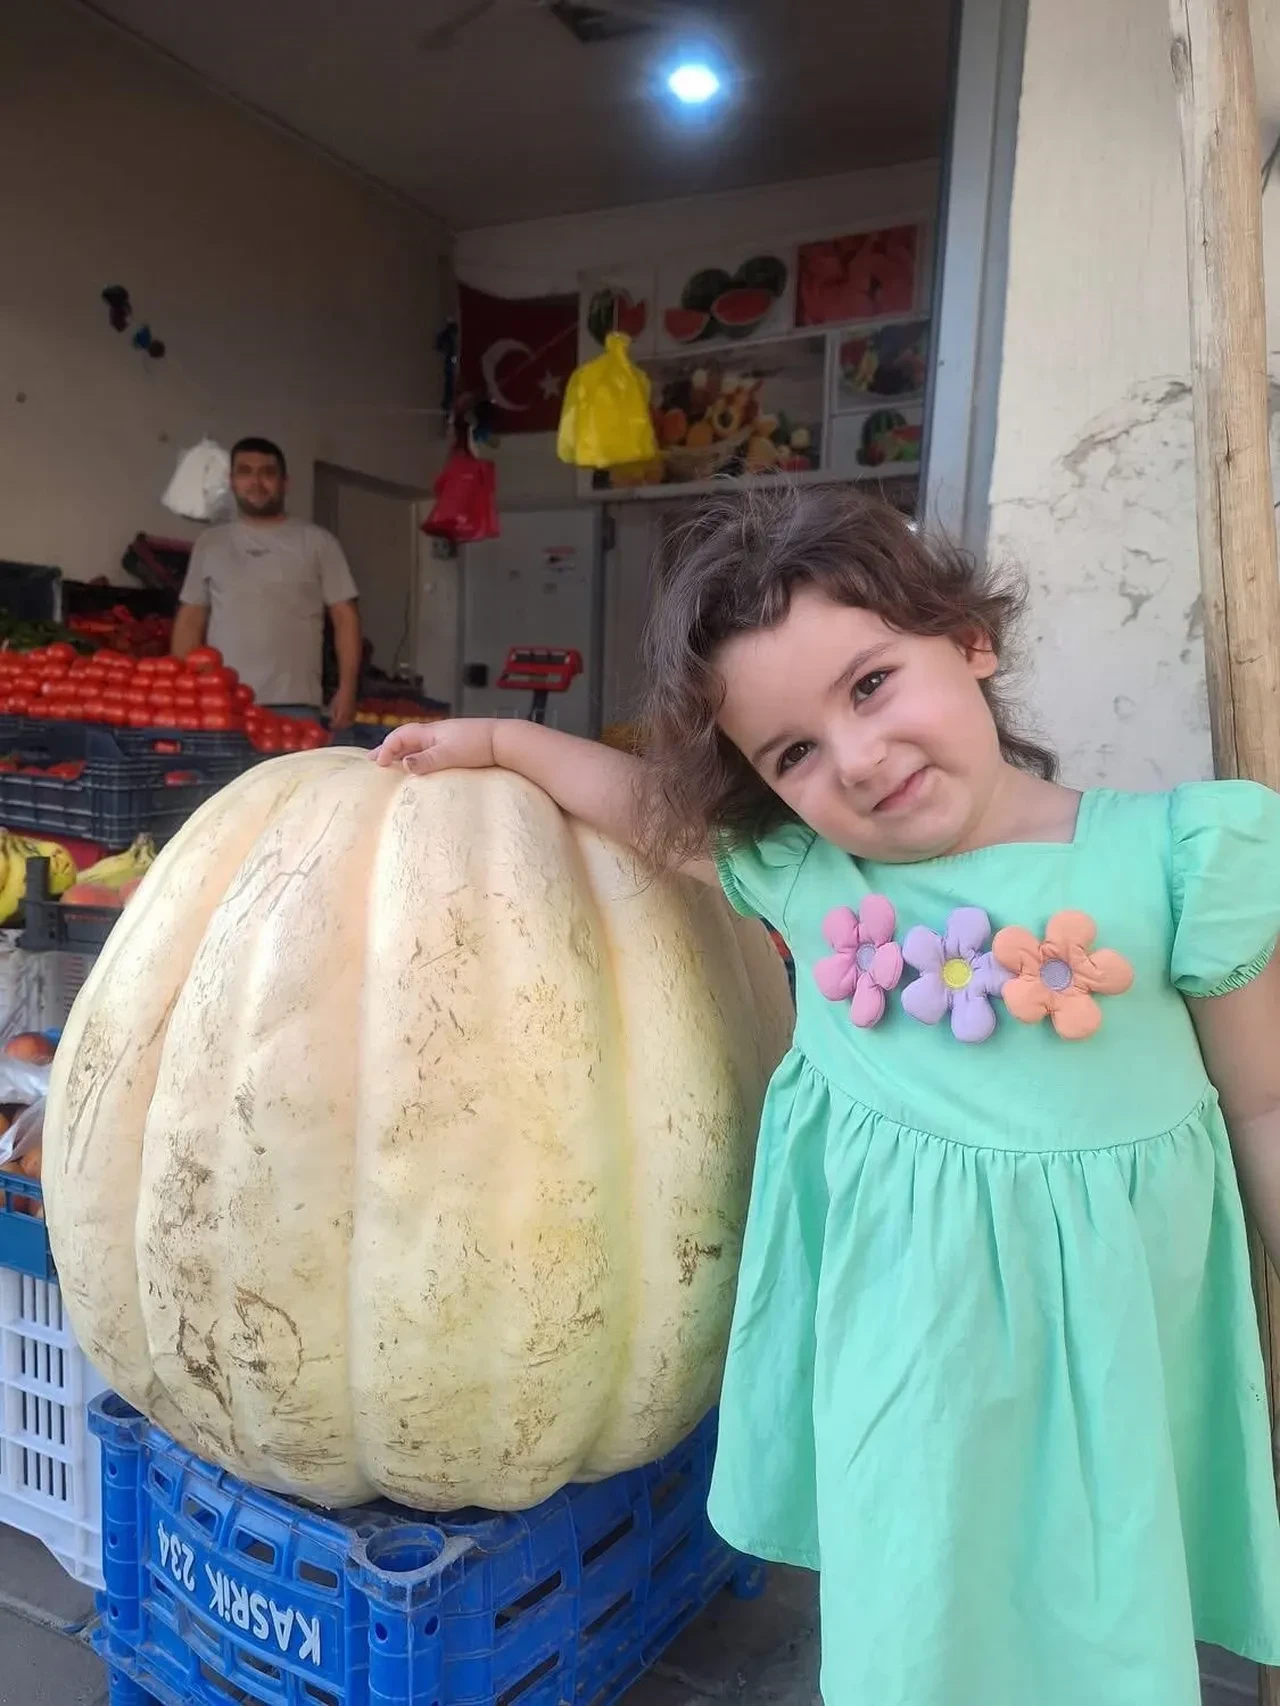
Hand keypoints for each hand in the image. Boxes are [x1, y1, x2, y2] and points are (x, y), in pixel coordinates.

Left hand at [328, 684, 357, 729]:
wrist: (348, 692)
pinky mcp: (355, 712)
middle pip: (343, 725)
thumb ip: (333, 713)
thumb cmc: (339, 697)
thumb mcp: (333, 705)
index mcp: (341, 714)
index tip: (330, 726)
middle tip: (335, 726)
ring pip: (349, 723)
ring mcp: (352, 714)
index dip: (333, 725)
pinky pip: (352, 719)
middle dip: (339, 726)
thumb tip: (332, 719)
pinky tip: (347, 721)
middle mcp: (347, 716)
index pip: (337, 723)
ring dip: (344, 725)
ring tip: (340, 725)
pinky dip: (349, 722)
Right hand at [373, 718, 496, 774]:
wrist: (503, 740)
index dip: (386, 748)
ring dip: (401, 753)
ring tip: (390, 763)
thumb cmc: (477, 745)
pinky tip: (418, 765)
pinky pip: (428, 750)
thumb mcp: (449, 754)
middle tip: (372, 760)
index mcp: (430, 732)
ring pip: (417, 745)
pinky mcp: (455, 747)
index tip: (379, 764)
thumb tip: (403, 764)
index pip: (400, 736)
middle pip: (405, 739)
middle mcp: (435, 733)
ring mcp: (445, 739)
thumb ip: (426, 760)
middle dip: (388, 749)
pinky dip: (416, 756)